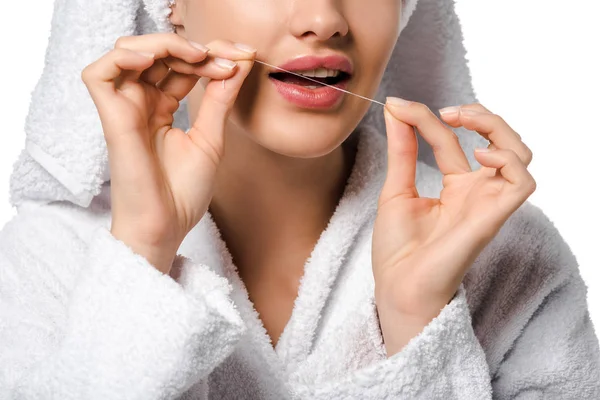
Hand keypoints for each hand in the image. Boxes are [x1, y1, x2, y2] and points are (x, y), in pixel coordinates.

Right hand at [81, 33, 255, 273]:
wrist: (167, 227)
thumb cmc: (184, 192)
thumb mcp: (211, 138)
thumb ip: (220, 99)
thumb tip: (239, 63)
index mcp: (161, 106)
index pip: (181, 64)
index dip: (210, 54)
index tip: (243, 57)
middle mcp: (140, 102)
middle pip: (158, 52)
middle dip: (194, 46)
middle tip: (226, 58)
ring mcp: (124, 109)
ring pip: (128, 52)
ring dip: (165, 44)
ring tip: (197, 56)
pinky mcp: (111, 119)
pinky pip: (99, 74)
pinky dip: (124, 58)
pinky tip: (154, 61)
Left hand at [372, 99, 535, 354]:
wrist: (397, 286)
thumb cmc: (397, 249)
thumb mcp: (396, 189)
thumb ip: (402, 149)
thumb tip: (395, 109)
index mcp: (454, 186)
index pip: (450, 139)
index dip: (425, 118)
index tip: (397, 105)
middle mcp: (476, 191)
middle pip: (499, 140)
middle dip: (479, 114)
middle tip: (446, 110)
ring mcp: (487, 203)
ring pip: (520, 154)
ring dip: (497, 127)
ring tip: (461, 121)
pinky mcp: (494, 217)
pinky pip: (523, 182)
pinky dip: (508, 160)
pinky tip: (480, 156)